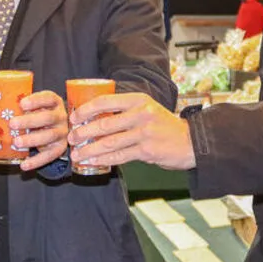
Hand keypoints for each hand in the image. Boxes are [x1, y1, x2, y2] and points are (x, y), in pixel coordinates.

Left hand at [10, 90, 68, 170]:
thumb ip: (13, 108)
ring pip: (49, 136)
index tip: (21, 104)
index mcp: (54, 102)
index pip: (47, 98)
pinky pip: (49, 156)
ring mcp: (62, 132)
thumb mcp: (32, 108)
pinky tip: (24, 164)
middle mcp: (61, 116)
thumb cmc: (39, 114)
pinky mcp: (60, 148)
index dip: (36, 100)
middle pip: (48, 118)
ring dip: (32, 140)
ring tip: (17, 142)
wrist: (56, 128)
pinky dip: (36, 161)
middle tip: (13, 124)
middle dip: (30, 121)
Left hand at [68, 93, 195, 169]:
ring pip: (109, 142)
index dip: (86, 110)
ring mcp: (144, 133)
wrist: (191, 141)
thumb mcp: (147, 109)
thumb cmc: (163, 125)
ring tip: (76, 154)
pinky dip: (103, 160)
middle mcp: (141, 114)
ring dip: (89, 149)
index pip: (105, 101)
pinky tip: (93, 162)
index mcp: (138, 100)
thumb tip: (95, 118)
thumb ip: (125, 111)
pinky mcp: (147, 150)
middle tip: (71, 138)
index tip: (73, 117)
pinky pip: (119, 156)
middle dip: (83, 132)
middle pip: (104, 124)